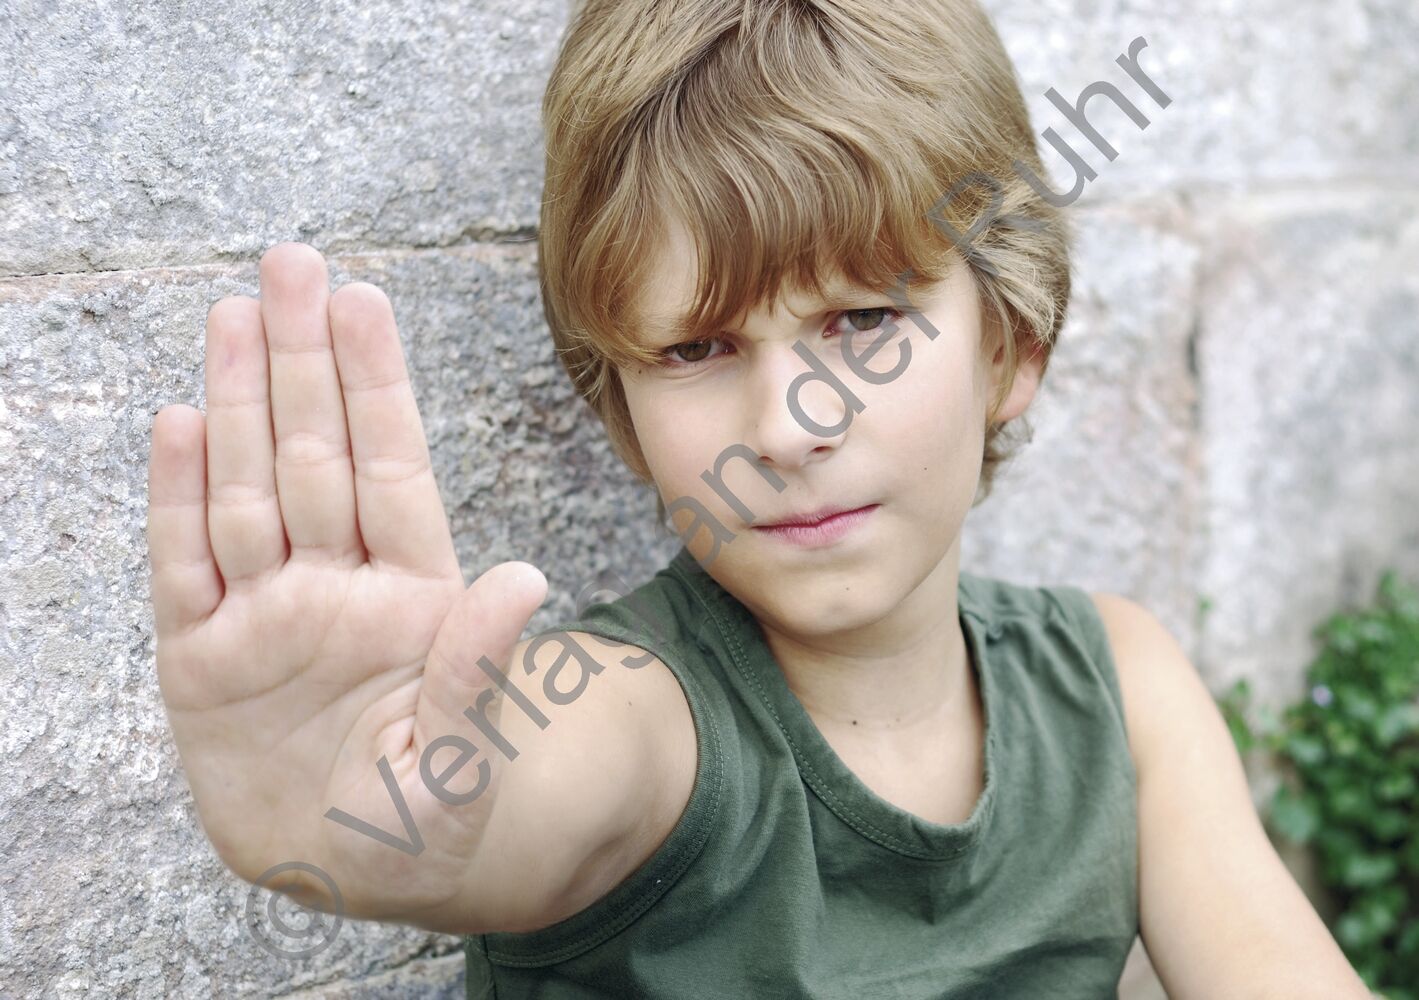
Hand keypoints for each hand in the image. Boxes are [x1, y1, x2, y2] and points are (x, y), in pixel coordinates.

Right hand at [146, 242, 546, 926]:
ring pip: (247, 488)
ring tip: (232, 314)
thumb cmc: (429, 814)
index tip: (365, 302)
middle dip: (302, 361)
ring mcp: (266, 615)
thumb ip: (481, 671)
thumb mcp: (462, 760)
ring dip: (237, 403)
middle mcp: (336, 586)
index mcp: (413, 598)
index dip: (377, 387)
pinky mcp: (202, 660)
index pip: (392, 470)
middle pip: (315, 455)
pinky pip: (183, 566)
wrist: (359, 868)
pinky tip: (178, 421)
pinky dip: (177, 497)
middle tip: (289, 264)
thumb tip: (527, 581)